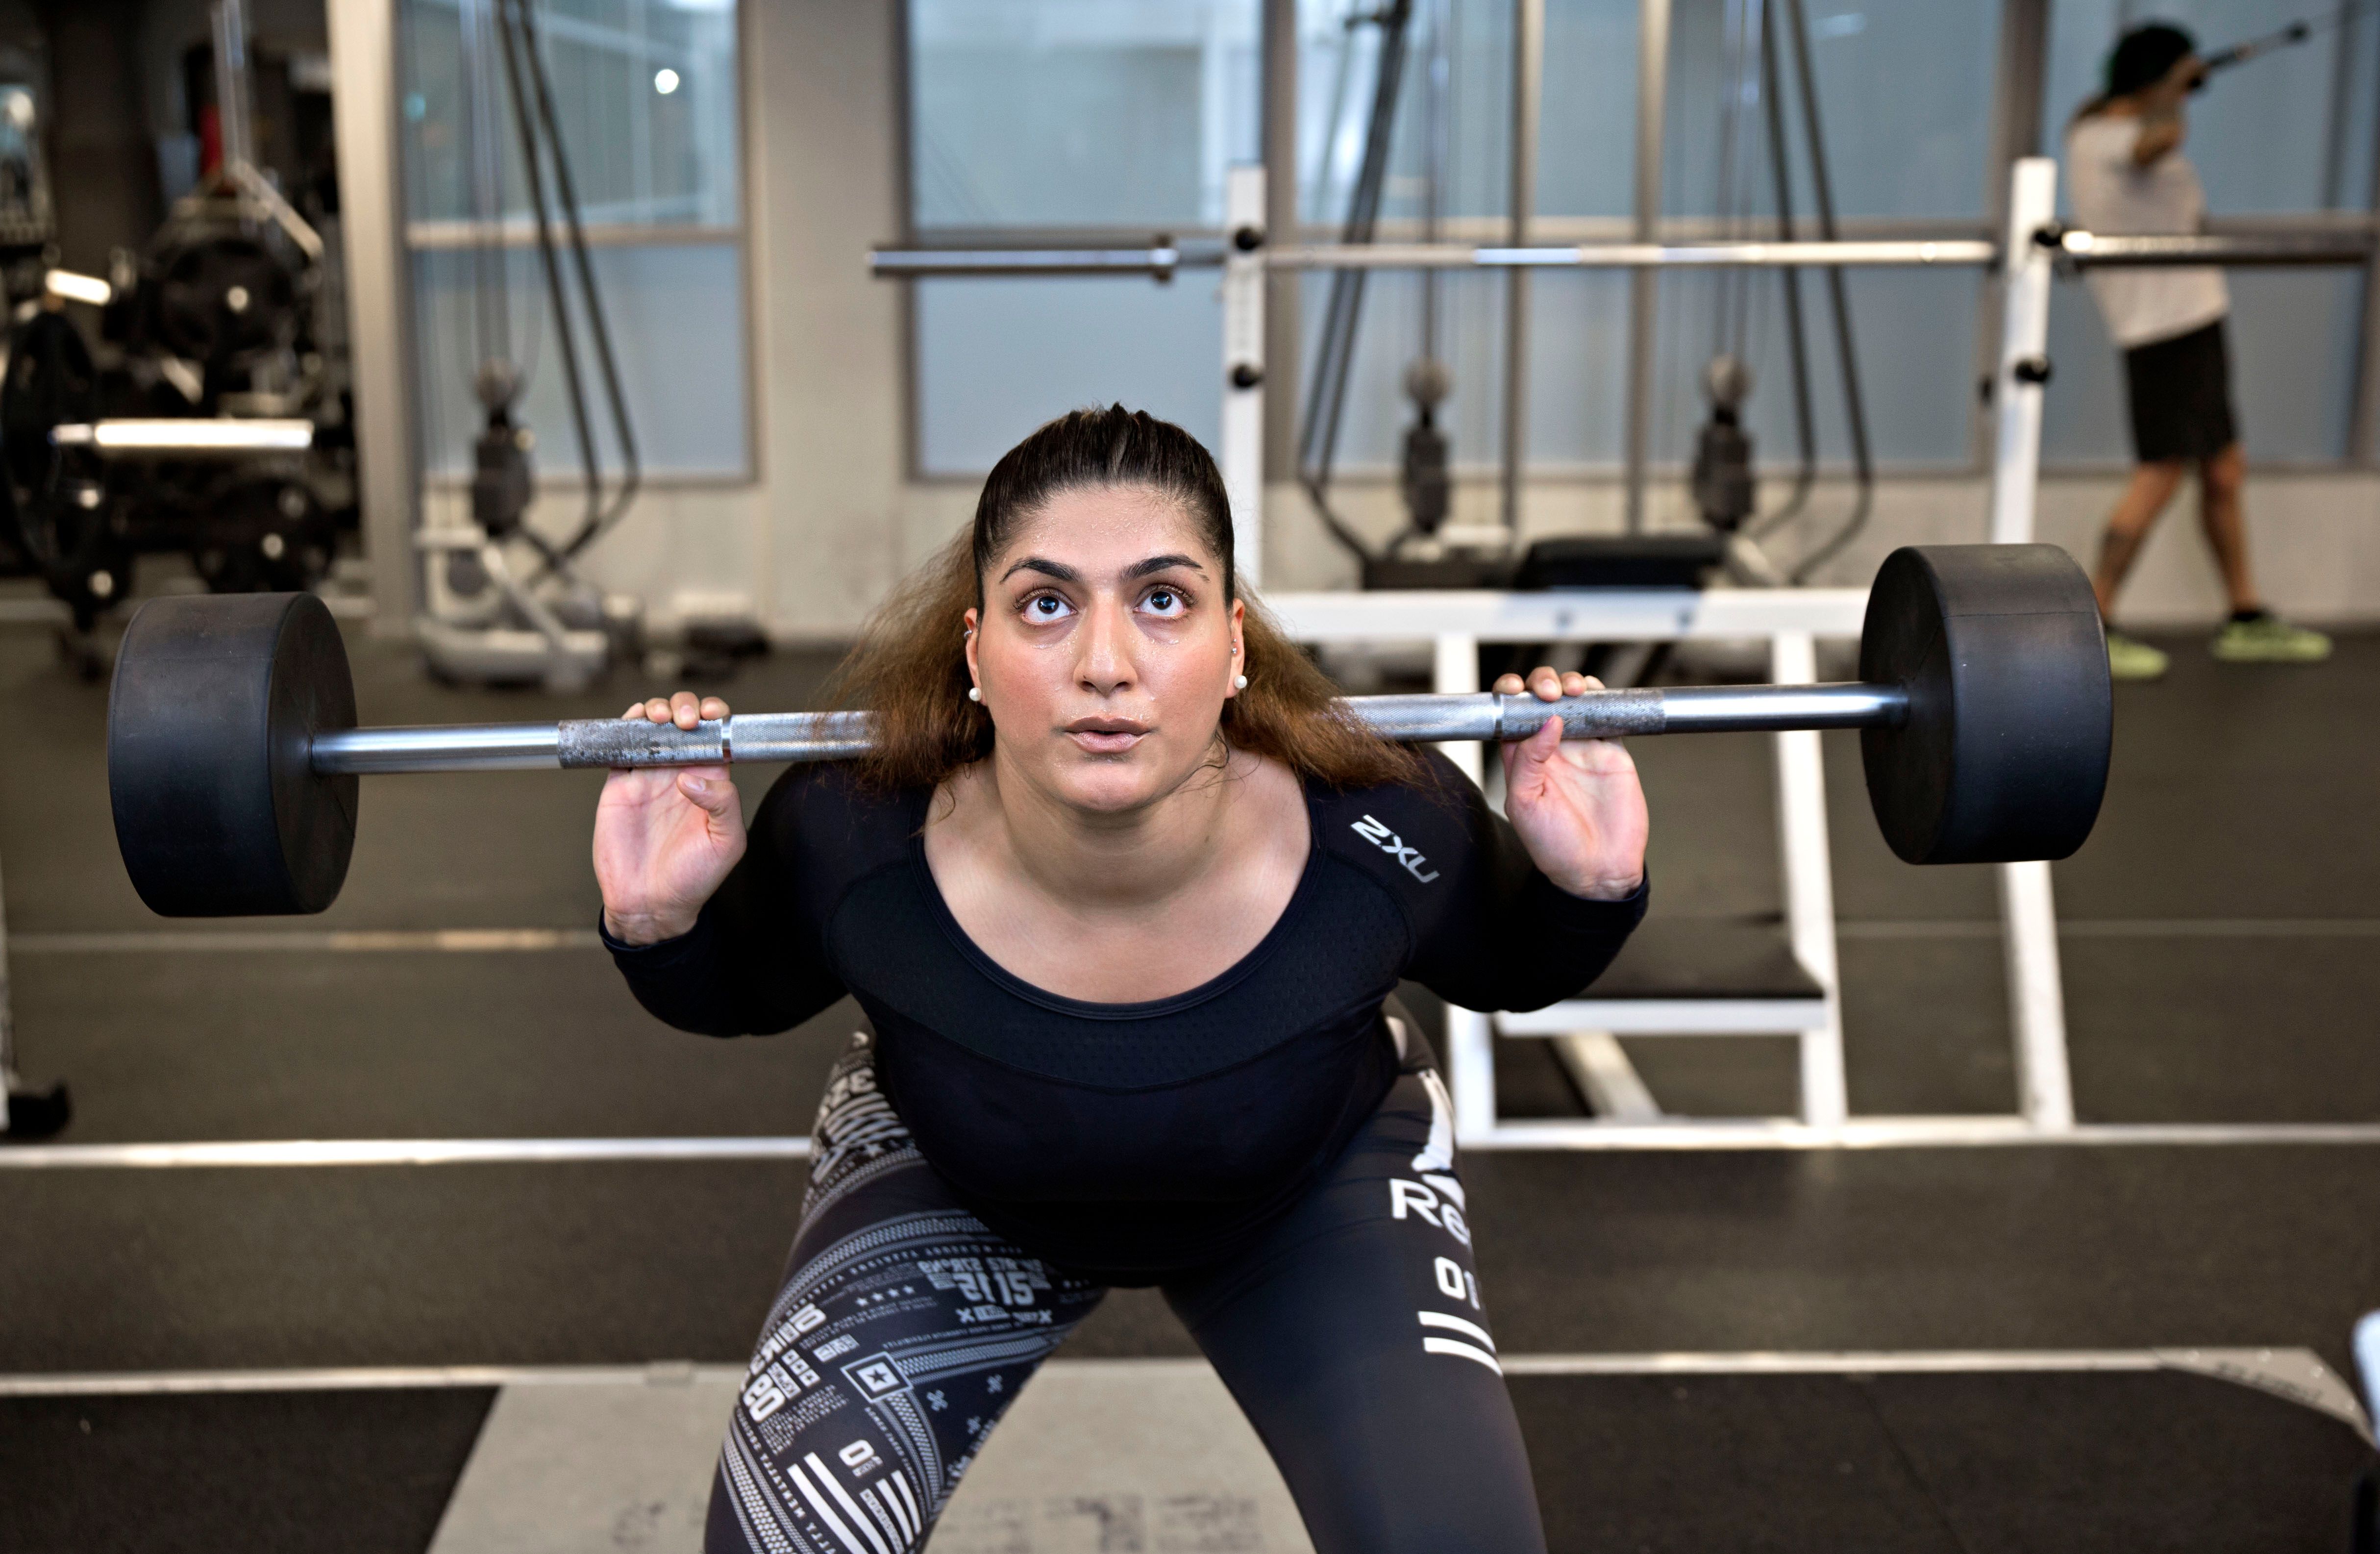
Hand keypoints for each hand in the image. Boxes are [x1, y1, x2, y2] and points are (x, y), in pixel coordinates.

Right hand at [594, 692, 745, 943]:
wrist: (650, 904)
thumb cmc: (693, 879)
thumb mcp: (726, 844)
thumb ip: (723, 805)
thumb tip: (692, 777)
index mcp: (712, 783)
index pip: (717, 737)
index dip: (716, 717)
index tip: (714, 715)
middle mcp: (681, 773)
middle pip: (685, 723)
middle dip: (686, 706)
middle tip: (685, 720)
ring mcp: (649, 776)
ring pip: (653, 726)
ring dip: (656, 710)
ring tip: (660, 719)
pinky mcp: (620, 784)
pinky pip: (621, 746)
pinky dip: (625, 726)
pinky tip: (634, 722)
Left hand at [1492, 667, 1648, 901]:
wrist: (1598, 869)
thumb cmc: (1555, 846)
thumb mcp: (1525, 804)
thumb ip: (1528, 760)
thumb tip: (1546, 721)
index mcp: (1522, 759)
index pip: (1510, 716)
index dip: (1510, 696)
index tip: (1515, 690)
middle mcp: (1550, 748)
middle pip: (1540, 699)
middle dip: (1540, 683)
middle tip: (1547, 693)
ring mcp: (1581, 746)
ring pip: (1573, 700)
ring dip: (1570, 684)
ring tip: (1571, 691)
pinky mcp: (1611, 750)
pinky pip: (1606, 714)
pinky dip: (1601, 697)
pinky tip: (1593, 696)